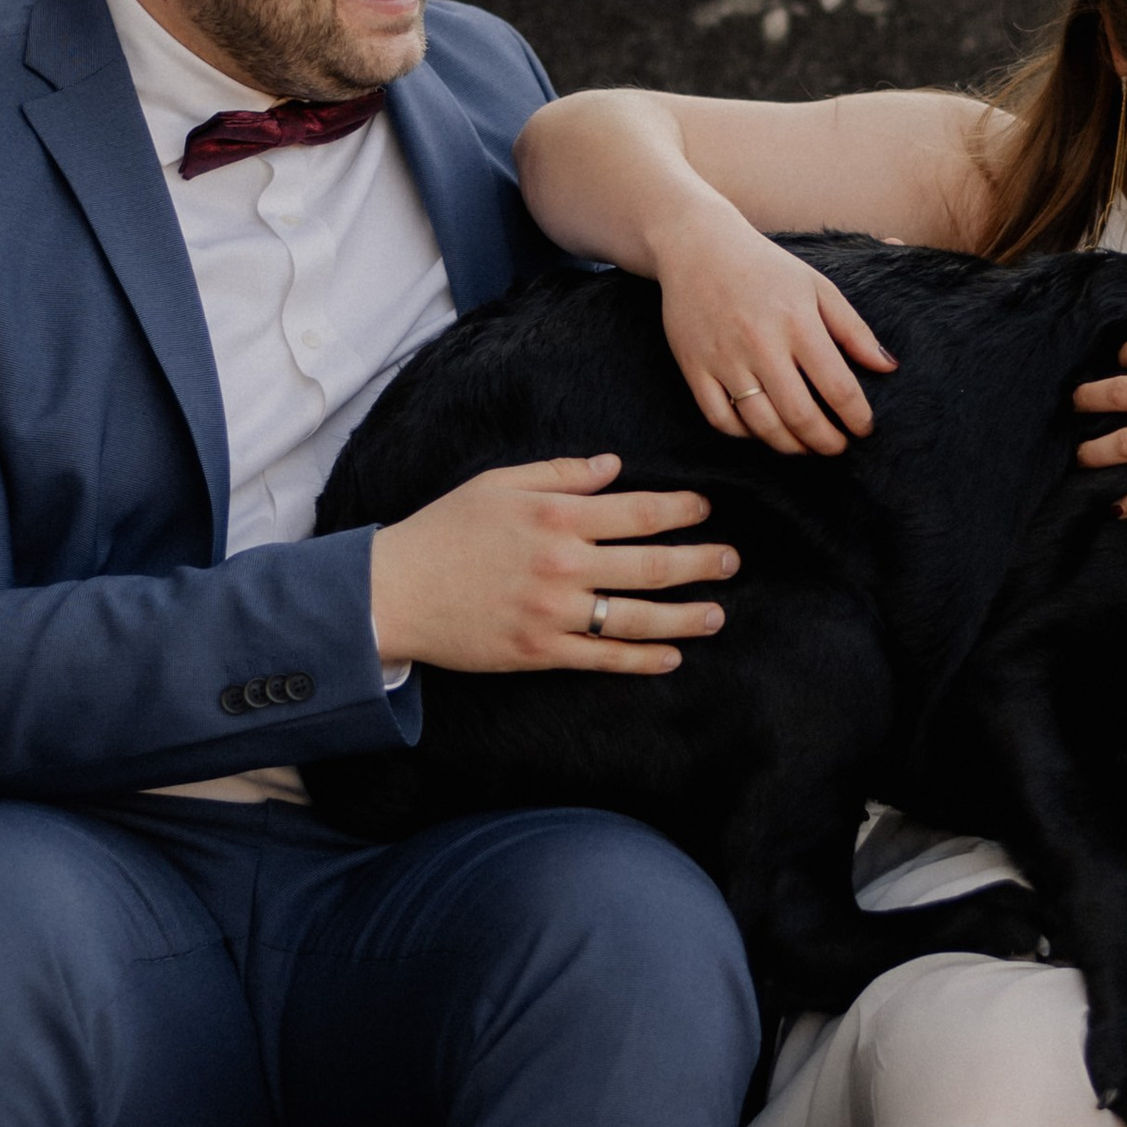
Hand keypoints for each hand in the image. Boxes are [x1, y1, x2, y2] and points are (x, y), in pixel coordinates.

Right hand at [368, 458, 736, 676]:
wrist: (395, 590)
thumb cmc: (445, 530)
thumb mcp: (498, 484)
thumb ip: (561, 473)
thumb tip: (614, 467)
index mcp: (556, 516)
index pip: (639, 513)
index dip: (681, 512)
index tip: (706, 512)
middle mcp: (563, 564)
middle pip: (651, 566)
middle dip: (700, 563)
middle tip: (731, 562)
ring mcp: (554, 612)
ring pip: (637, 618)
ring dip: (685, 617)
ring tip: (717, 615)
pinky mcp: (540, 650)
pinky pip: (604, 658)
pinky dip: (642, 659)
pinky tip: (671, 655)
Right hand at [653, 194, 894, 454]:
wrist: (699, 247)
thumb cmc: (767, 268)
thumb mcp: (818, 287)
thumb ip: (854, 329)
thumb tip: (888, 367)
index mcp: (797, 322)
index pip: (837, 387)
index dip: (856, 418)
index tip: (864, 428)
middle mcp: (760, 344)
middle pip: (800, 415)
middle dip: (826, 442)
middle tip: (838, 446)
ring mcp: (724, 359)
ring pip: (761, 425)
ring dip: (790, 446)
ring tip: (805, 446)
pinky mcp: (694, 367)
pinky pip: (721, 418)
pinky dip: (744, 434)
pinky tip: (762, 431)